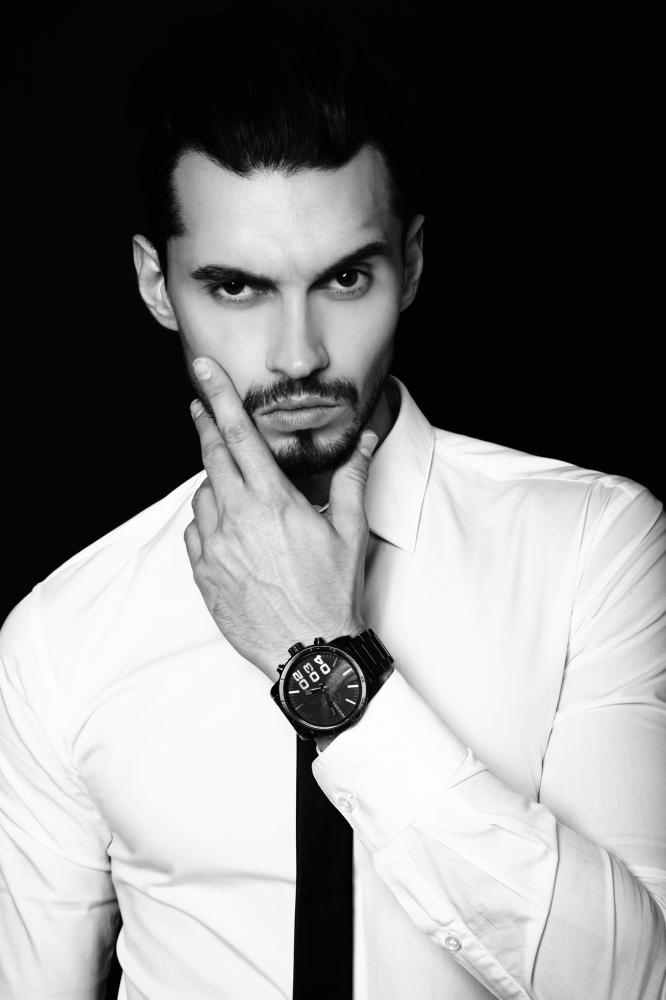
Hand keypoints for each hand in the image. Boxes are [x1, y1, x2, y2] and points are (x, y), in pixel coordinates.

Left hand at [183, 356, 377, 680]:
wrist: (310, 651)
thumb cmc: (332, 591)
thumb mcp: (349, 531)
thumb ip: (352, 478)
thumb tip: (365, 440)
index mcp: (272, 502)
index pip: (239, 435)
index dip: (219, 397)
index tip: (203, 371)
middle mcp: (237, 519)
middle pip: (211, 456)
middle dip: (206, 425)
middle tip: (201, 406)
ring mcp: (215, 548)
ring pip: (202, 495)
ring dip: (215, 483)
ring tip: (240, 494)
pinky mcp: (203, 573)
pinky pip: (195, 532)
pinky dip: (208, 522)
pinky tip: (231, 532)